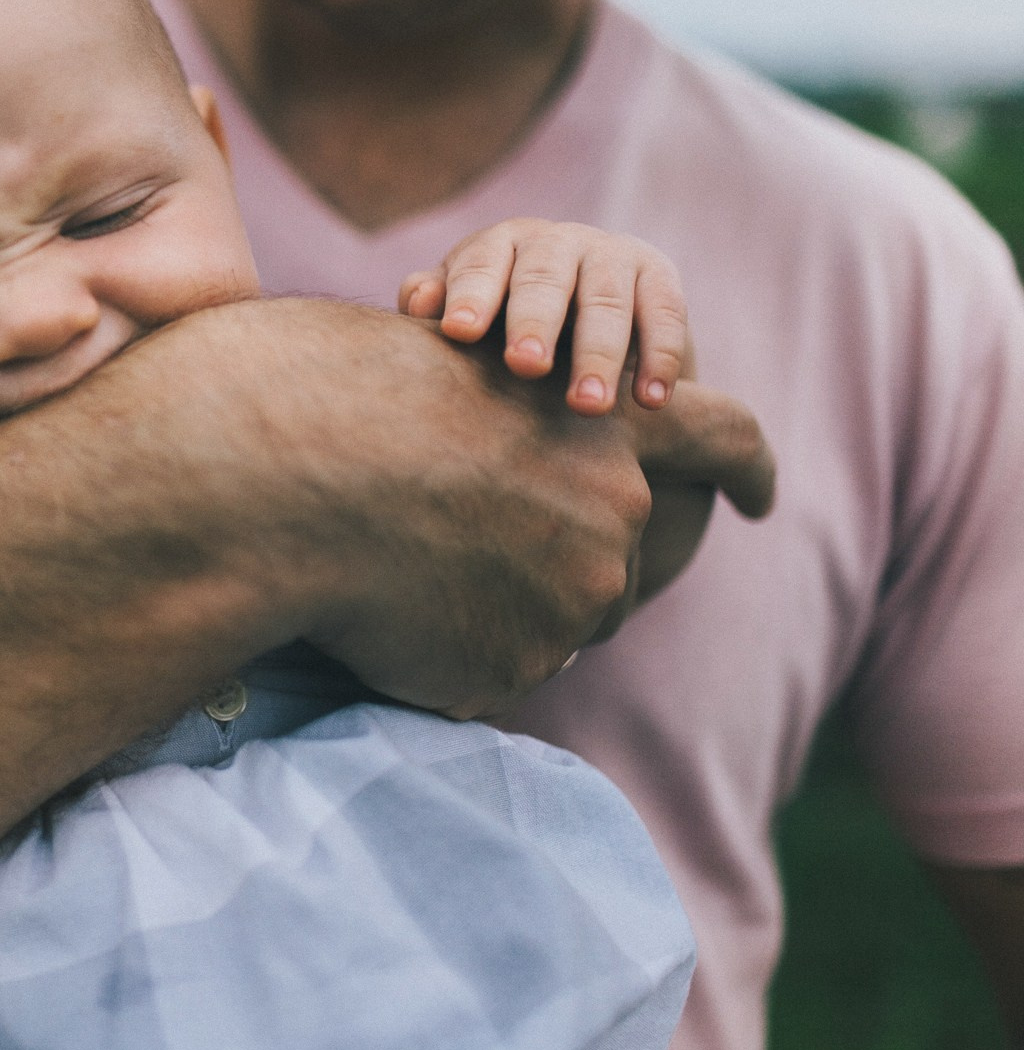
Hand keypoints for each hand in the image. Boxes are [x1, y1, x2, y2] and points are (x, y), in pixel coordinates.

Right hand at [176, 301, 769, 717]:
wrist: (287, 468)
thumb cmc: (349, 397)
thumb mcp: (463, 378)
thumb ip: (530, 424)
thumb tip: (531, 481)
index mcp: (613, 427)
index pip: (723, 436)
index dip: (746, 466)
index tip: (761, 496)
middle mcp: (616, 519)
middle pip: (612, 564)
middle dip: (555, 565)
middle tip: (463, 550)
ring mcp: (570, 602)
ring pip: (549, 624)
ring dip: (488, 606)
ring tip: (396, 563)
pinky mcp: (513, 670)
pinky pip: (486, 670)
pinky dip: (438, 649)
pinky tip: (381, 608)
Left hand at [400, 218, 689, 415]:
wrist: (584, 309)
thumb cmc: (502, 316)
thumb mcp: (469, 308)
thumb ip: (438, 303)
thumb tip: (417, 304)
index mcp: (499, 245)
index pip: (482, 264)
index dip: (471, 295)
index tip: (460, 332)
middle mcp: (556, 241)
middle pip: (545, 277)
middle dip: (536, 322)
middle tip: (525, 367)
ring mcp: (611, 254)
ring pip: (608, 299)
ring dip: (600, 353)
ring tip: (588, 406)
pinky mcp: (659, 277)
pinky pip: (666, 314)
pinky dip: (662, 357)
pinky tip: (652, 401)